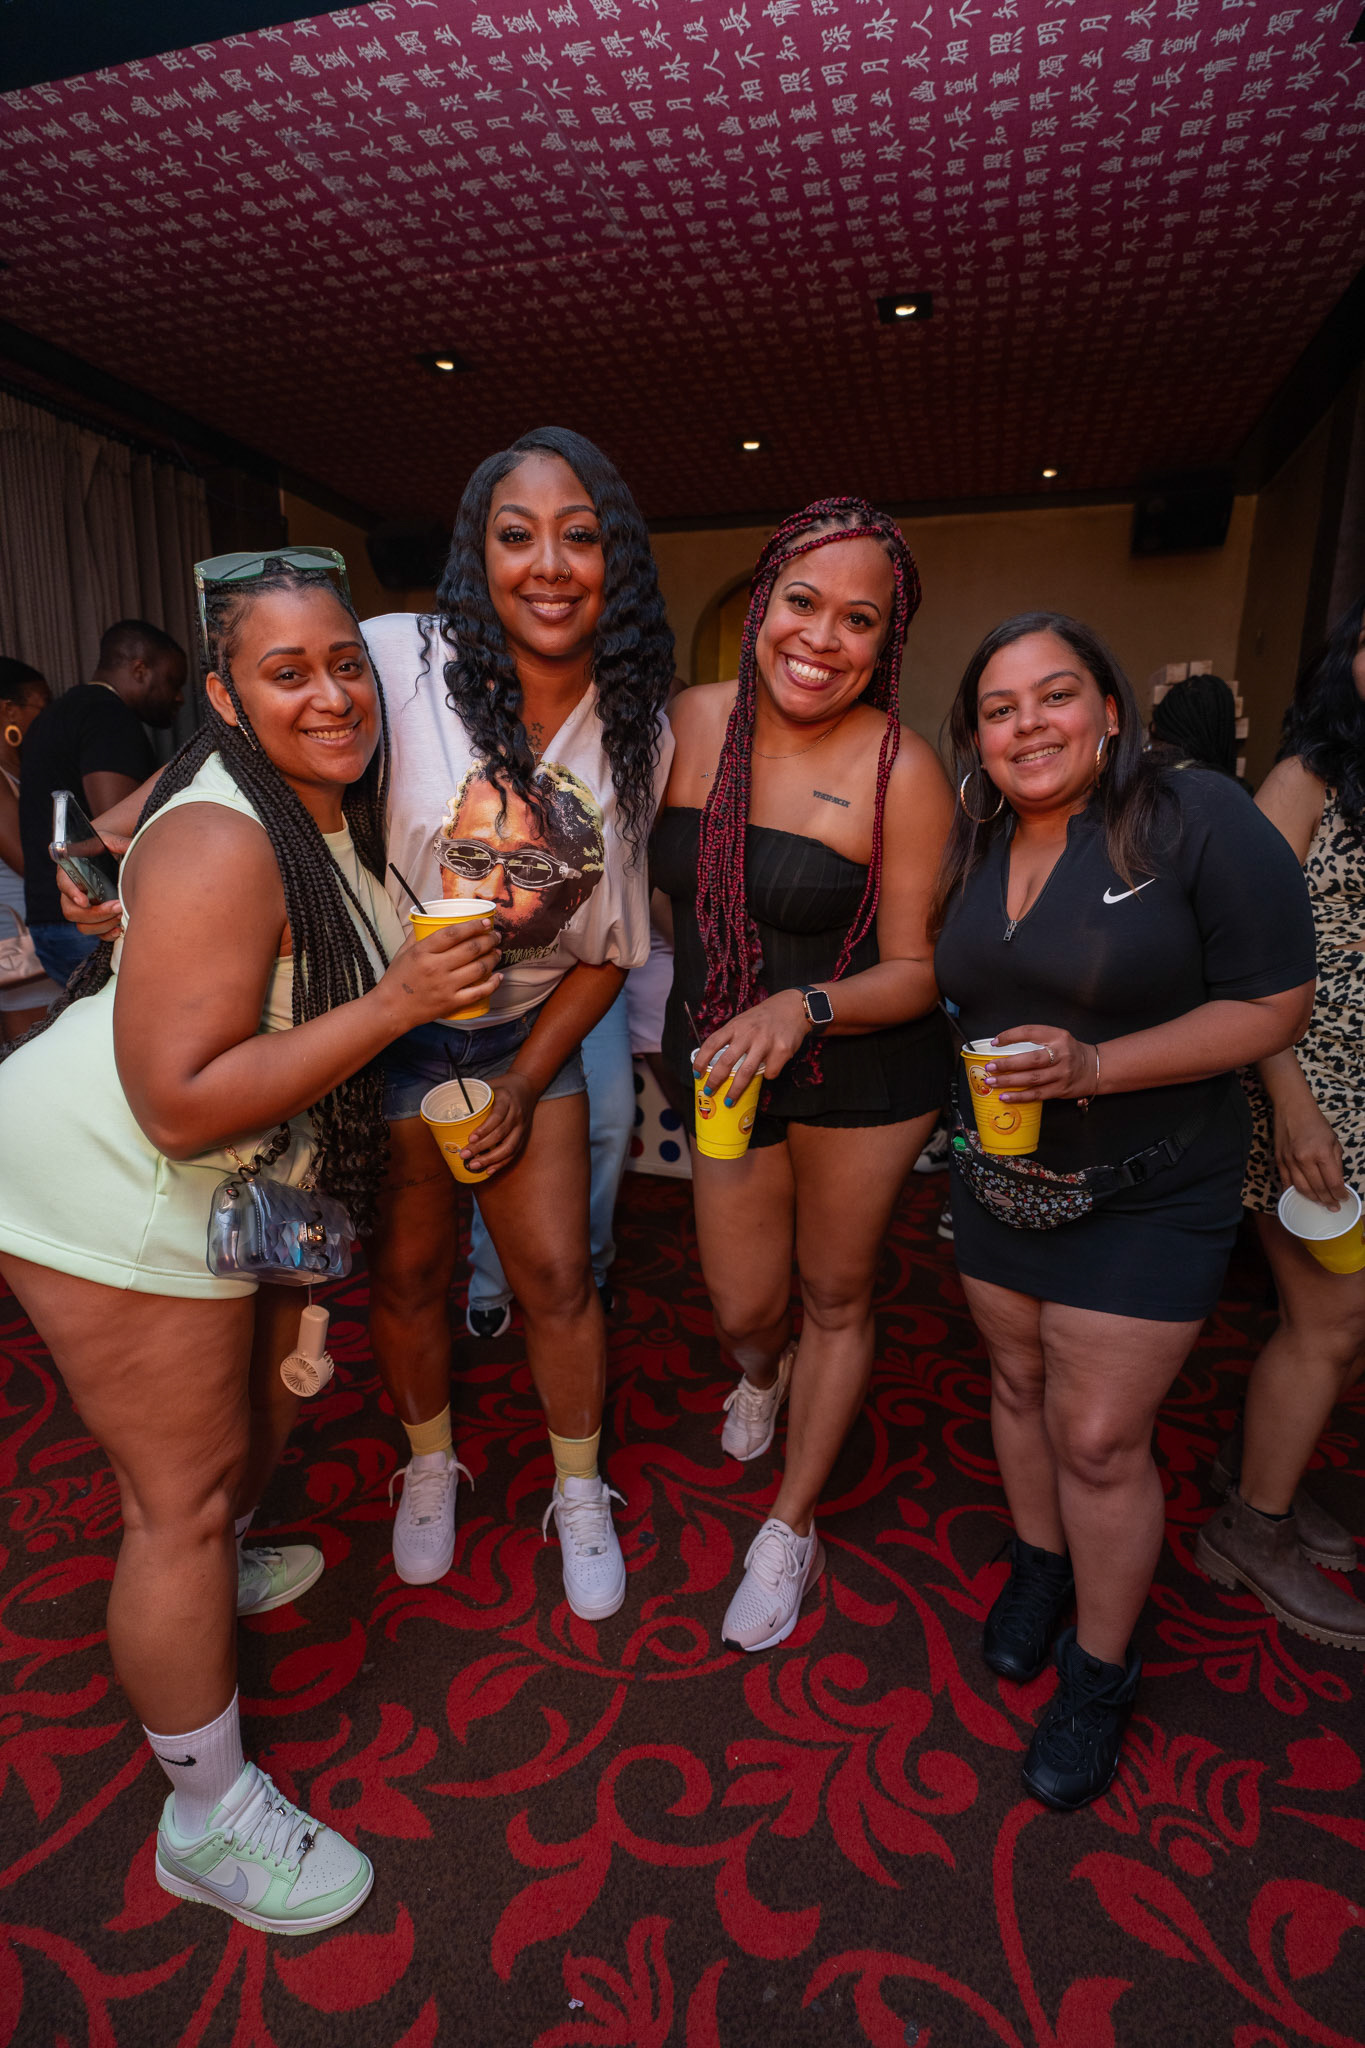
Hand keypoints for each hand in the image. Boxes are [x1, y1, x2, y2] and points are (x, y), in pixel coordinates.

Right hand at [57, 833, 128, 939]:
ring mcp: (80, 908)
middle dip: (95, 913)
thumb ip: (117, 843)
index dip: (72, 893)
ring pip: (82, 925)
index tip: (84, 900)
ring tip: (121, 915)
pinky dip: (105, 934)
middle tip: (117, 906)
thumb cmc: (104, 848)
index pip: (64, 884)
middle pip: (71, 911)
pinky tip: (118, 928)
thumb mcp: (108, 841)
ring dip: (102, 924)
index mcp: (70, 872)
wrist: (106, 858)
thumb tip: (133, 845)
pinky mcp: (92, 918)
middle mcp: (71, 893)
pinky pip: (94, 933)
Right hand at [377, 920, 501, 1030]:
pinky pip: (478, 992)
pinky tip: (499, 977)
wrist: (391, 1009)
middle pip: (471, 949)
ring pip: (478, 968)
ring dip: (493, 958)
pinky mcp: (451, 1002)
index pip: (453, 934)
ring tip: (497, 953)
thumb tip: (431, 918)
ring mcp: (445, 986)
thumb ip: (417, 935)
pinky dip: (493, 984)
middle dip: (489, 940)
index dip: (472, 926)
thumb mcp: (403, 952)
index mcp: (423, 951)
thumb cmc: (397, 979)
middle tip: (496, 937)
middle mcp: (436, 967)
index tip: (485, 923)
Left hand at [462, 1070, 535, 1175]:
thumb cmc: (502, 1087)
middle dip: (482, 1148)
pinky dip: (502, 1163)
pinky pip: (514, 1152)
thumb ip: (473, 1096)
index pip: (497, 1117)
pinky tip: (489, 1169)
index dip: (484, 1129)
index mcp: (506, 1100)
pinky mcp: (523, 1135)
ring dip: (491, 1159)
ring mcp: (521, 1126)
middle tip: (465, 1155)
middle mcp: (516, 1114)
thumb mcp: (489, 1085)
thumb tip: (448, 1106)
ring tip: (474, 1165)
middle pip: (501, 1134)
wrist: (526, 1086)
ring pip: (509, 1147)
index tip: (470, 1138)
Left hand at [693, 989, 808, 1101]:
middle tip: (709, 1091)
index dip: (701, 1060)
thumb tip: (717, 1063)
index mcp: (736, 1025)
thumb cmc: (765, 1018)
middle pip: (726, 1062)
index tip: (697, 1074)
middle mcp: (749, 1033)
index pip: (712, 1043)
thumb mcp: (744, 1021)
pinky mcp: (781, 1050)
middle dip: (715, 1080)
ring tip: (729, 1101)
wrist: (794, 1008)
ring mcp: (765, 1042)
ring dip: (736, 1090)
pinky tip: (770, 1068)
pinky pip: (770, 1072)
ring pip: (746, 1073)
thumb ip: (732, 1037)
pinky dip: (767, 1075)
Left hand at [987, 1026, 1098, 1101]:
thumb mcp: (1057, 1037)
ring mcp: (1062, 1074)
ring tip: (992, 1081)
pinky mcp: (1061, 1090)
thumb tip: (1003, 1047)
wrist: (1095, 1068)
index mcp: (1058, 1036)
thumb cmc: (1069, 1052)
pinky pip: (1036, 1094)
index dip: (1010, 1036)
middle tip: (990, 1066)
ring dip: (1009, 1081)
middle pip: (1031, 1059)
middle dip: (1007, 1064)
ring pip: (1032, 1079)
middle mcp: (1062, 1054)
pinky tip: (1005, 1097)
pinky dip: (1019, 1096)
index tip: (995, 1042)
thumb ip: (1036, 1039)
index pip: (1030, 1032)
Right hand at [1274, 1098, 1346, 1207]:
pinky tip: (1302, 1197)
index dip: (1340, 1194)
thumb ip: (1336, 1162)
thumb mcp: (1333, 1140)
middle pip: (1318, 1189)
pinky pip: (1286, 1182)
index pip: (1333, 1182)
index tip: (1344, 1198)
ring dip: (1313, 1199)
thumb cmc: (1315, 1123)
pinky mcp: (1279, 1161)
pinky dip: (1295, 1192)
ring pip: (1302, 1189)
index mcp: (1322, 1152)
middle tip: (1334, 1206)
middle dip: (1328, 1200)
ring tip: (1320, 1203)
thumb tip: (1338, 1182)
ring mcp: (1290, 1161)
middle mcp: (1305, 1159)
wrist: (1292, 1109)